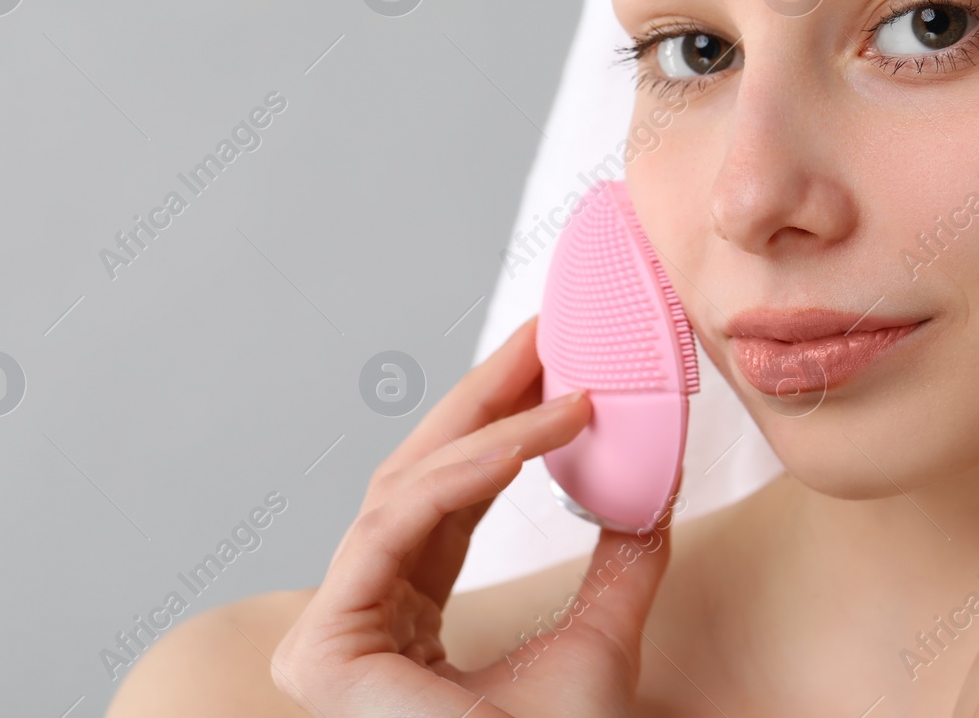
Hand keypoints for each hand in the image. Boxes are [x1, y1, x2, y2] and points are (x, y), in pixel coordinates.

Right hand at [269, 314, 676, 717]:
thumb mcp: (603, 646)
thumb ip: (622, 565)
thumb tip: (654, 488)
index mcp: (409, 615)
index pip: (449, 498)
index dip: (501, 426)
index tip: (555, 365)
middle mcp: (365, 614)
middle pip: (419, 478)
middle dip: (484, 399)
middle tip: (544, 333)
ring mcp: (337, 631)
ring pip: (405, 488)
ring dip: (486, 421)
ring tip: (557, 373)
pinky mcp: (324, 646)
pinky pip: (398, 526)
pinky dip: (468, 471)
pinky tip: (534, 432)